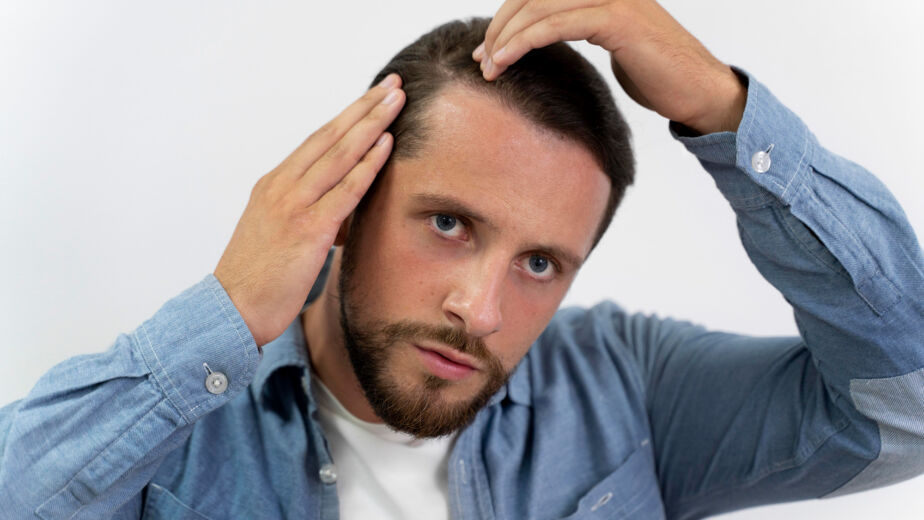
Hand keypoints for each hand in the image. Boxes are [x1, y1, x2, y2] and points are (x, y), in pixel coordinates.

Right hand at [214, 74, 405, 346]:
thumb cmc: (256, 280)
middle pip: (330, 136)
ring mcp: (294, 205)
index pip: (317, 141)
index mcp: (273, 185)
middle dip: (364, 106)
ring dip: (371, 123)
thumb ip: (311, 217)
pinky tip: (386, 144)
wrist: (230, 310)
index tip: (371, 97)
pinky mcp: (308, 229)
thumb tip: (345, 215)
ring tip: (396, 99)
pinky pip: (345, 190)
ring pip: (339, 153)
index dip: (347, 117)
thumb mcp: (282, 237)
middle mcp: (282, 186)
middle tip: (392, 83)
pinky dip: (367, 164)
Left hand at [473, 0, 745, 133]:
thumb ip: (582, 28)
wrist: (699, 91)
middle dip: (500, 27)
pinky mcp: (617, 20)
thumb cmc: (658, 74)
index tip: (487, 49)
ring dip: (506, 38)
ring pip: (539, 8)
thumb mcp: (611, 42)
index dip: (507, 17)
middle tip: (481, 59)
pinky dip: (525, 42)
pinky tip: (508, 61)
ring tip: (489, 67)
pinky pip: (557, 24)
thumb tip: (547, 36)